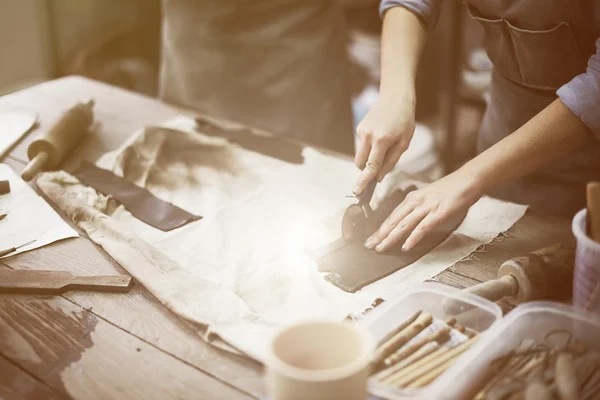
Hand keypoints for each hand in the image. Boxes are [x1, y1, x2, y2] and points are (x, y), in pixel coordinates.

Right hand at [353, 94, 415, 194]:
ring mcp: (361, 131)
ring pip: (360, 156)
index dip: (364, 180)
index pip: (371, 166)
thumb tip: (379, 177)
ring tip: (384, 145)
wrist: (395, 98)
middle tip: (379, 168)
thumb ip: (391, 162)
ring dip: (369, 158)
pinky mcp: (359, 128)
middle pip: (360, 163)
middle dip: (367, 170)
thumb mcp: (404, 143)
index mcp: (382, 140)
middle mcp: (368, 136)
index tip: (357, 191)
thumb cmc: (404, 121)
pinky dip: (369, 147)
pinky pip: (362, 145)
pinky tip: (380, 136)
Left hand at [364, 170, 483, 252]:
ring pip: (404, 224)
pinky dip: (413, 237)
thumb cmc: (452, 188)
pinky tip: (405, 246)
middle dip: (380, 234)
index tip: (371, 238)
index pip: (393, 216)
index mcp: (412, 199)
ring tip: (380, 248)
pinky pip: (423, 227)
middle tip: (369, 245)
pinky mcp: (439, 213)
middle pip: (394, 220)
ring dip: (391, 237)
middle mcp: (416, 202)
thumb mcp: (429, 196)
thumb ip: (419, 206)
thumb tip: (410, 218)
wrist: (469, 178)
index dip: (381, 228)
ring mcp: (427, 207)